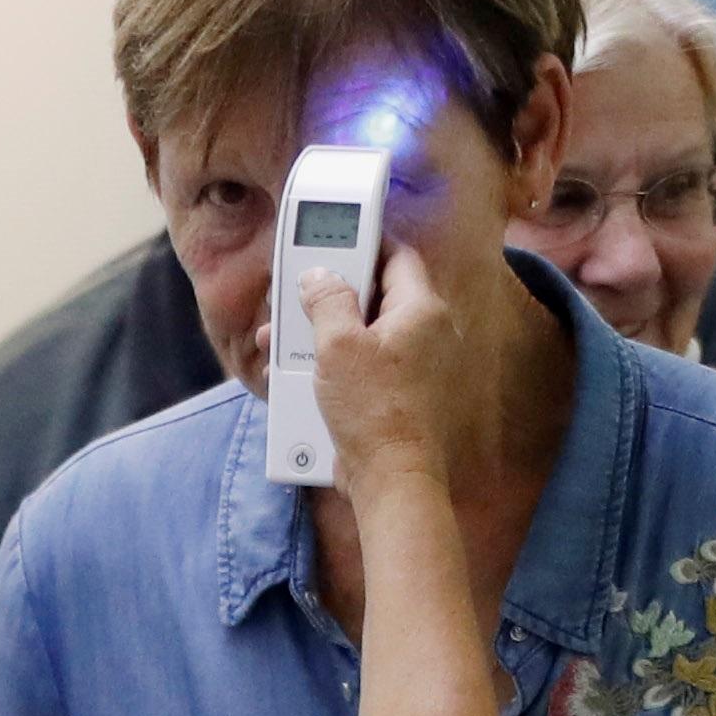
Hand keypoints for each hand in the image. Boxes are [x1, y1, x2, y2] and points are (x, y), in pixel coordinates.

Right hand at [308, 237, 504, 500]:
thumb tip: (320, 276)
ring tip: (287, 334)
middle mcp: (427, 334)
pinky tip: (301, 368)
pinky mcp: (399, 393)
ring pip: (364, 330)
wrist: (390, 478)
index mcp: (423, 311)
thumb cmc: (375, 412)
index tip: (334, 237)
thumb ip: (327, 301)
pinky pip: (363, 361)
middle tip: (301, 290)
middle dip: (332, 292)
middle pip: (375, 293)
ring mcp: (416, 365)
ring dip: (324, 330)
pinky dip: (334, 359)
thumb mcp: (337, 345)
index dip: (364, 243)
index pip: (396, 256)